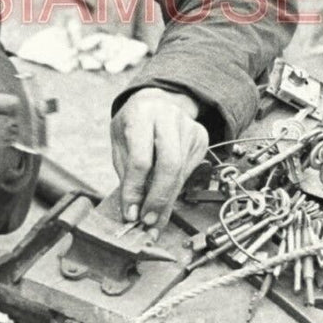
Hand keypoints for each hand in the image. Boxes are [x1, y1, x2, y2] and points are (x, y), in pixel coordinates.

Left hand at [110, 87, 209, 238]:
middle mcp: (169, 118)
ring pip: (181, 173)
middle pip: (169, 166)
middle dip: (158, 198)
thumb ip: (127, 175)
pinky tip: (164, 201)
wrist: (158, 101)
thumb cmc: (134, 124)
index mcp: (142, 114)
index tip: (130, 213)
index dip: (135, 190)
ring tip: (154, 219)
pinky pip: (188, 172)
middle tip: (148, 220)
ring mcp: (190, 128)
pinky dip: (175, 191)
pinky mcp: (202, 139)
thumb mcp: (120, 143)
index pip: (141, 159)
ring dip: (167, 201)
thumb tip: (132, 211)